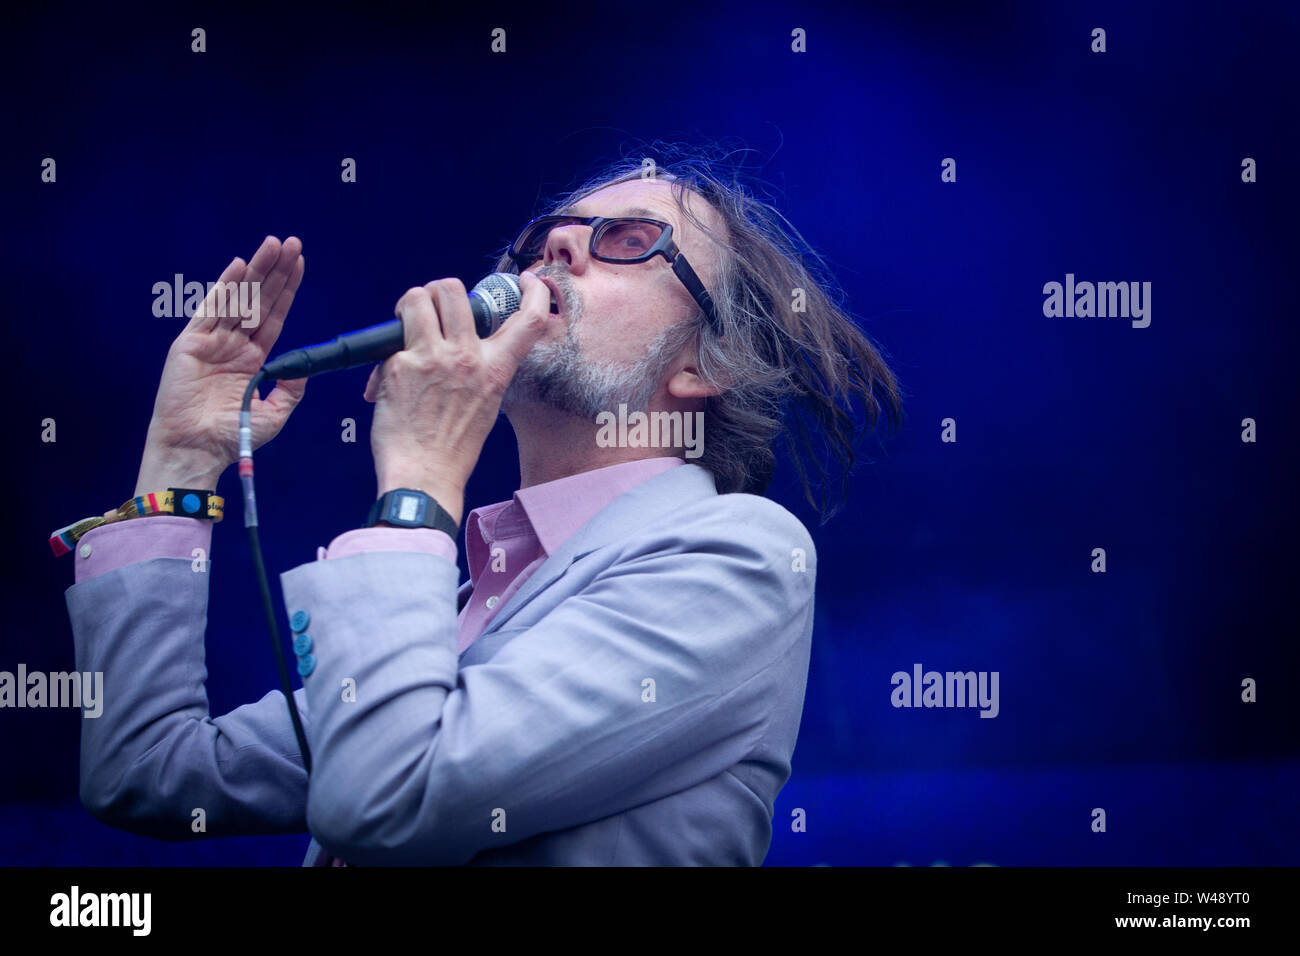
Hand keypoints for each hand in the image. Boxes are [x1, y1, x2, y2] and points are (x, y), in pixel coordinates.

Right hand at [135, 236, 307, 495]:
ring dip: (257, 271)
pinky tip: (241, 266)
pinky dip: (225, 287)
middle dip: (276, 271)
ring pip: (239, 298)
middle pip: (259, 299)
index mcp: (252, 358)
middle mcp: (233, 344)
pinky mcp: (191, 342)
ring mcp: (212, 341)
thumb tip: (303, 368)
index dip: (286, 290)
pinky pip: (211, 309)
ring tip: (275, 246)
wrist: (197, 450)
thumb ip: (290, 389)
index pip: (273, 315)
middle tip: (293, 243)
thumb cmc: (233, 437)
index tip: (300, 264)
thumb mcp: (274, 414)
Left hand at [363, 271, 550, 524]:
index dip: (533, 291)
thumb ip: (480, 367)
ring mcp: (431, 358)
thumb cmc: (452, 448)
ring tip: (404, 328)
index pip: (528, 320)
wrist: (424, 476)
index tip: (529, 281)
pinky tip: (385, 383)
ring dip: (407, 306)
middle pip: (453, 289)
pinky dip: (383, 356)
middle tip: (427, 310)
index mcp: (495, 368)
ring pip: (416, 298)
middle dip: (436, 291)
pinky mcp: (398, 365)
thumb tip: (460, 340)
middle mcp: (467, 357)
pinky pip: (388, 340)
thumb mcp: (485, 403)